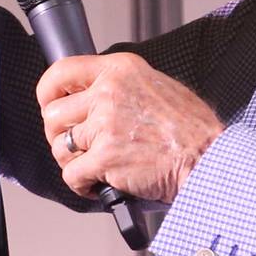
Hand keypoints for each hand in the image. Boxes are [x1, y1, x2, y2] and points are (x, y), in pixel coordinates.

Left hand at [37, 52, 222, 204]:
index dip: (48, 93)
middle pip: (54, 114)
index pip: (62, 71)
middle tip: (77, 146)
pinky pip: (71, 174)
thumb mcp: (156, 86)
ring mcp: (106, 125)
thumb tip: (91, 97)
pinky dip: (81, 185)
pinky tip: (98, 184)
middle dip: (60, 135)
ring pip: (60, 146)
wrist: (208, 159)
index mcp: (120, 70)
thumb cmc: (191, 130)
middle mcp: (109, 93)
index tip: (49, 105)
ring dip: (72, 161)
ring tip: (93, 166)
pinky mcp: (106, 157)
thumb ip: (121, 87)